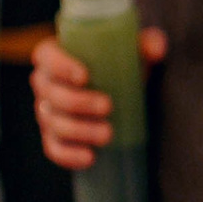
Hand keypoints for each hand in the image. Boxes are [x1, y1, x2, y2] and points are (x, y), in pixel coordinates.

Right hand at [28, 27, 165, 168]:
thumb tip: (158, 50)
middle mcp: (44, 84)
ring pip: (53, 123)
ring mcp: (46, 112)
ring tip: (108, 134)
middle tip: (108, 106)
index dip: (60, 66)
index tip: (85, 76)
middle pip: (51, 94)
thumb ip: (148, 43)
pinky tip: (90, 158)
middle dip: (78, 102)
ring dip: (79, 131)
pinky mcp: (54, 138)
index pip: (46, 57)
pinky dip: (69, 156)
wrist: (120, 91)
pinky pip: (53, 149)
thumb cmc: (120, 63)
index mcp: (54, 56)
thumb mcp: (133, 49)